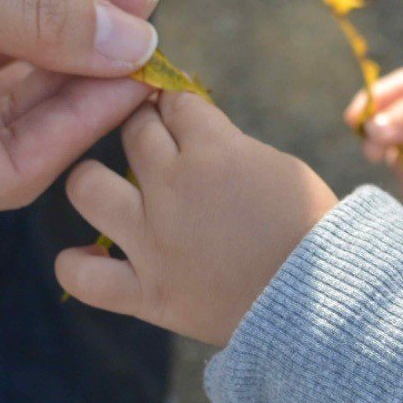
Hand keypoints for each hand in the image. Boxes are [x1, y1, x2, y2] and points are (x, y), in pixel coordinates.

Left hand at [56, 93, 339, 346]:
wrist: (324, 300)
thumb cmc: (313, 229)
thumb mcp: (281, 166)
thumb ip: (231, 146)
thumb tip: (194, 133)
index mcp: (214, 150)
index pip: (176, 102)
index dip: (178, 103)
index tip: (182, 114)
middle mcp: (173, 188)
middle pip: (135, 131)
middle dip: (146, 127)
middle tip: (161, 144)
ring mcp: (153, 240)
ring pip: (86, 185)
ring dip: (94, 178)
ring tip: (113, 188)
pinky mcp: (148, 291)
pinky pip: (84, 275)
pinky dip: (78, 263)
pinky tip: (92, 254)